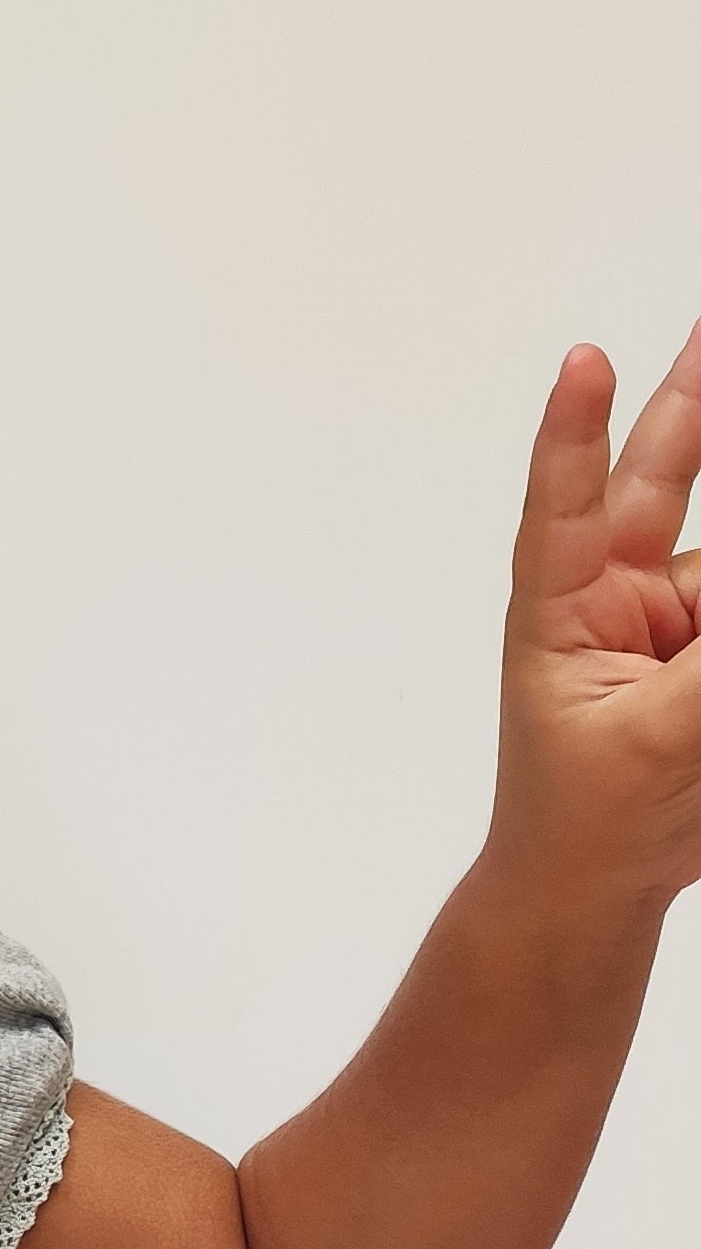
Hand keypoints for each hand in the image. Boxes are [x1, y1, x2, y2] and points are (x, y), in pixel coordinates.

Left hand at [488, 323, 700, 925]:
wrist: (596, 887)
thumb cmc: (583, 818)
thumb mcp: (651, 742)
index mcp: (561, 608)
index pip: (563, 505)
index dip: (573, 433)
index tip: (583, 361)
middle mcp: (616, 594)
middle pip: (662, 476)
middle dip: (694, 399)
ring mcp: (677, 618)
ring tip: (684, 690)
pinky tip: (696, 700)